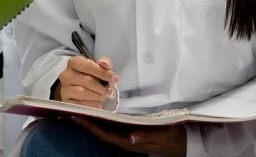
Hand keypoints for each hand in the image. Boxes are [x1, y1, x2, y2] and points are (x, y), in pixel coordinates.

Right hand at [54, 55, 117, 107]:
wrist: (77, 88)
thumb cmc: (90, 76)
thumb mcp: (98, 67)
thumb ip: (104, 63)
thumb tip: (104, 64)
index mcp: (74, 62)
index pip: (87, 66)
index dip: (102, 72)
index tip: (115, 79)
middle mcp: (66, 75)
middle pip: (86, 80)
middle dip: (101, 87)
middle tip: (110, 91)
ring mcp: (64, 89)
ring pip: (82, 93)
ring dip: (97, 96)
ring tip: (103, 97)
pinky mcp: (66, 102)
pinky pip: (80, 104)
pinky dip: (91, 105)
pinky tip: (97, 103)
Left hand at [72, 117, 186, 155]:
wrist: (183, 144)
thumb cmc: (173, 139)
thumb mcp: (163, 136)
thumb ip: (147, 137)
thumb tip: (131, 137)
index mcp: (130, 142)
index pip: (106, 135)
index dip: (91, 127)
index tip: (78, 117)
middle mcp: (127, 141)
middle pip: (102, 133)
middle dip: (87, 124)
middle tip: (72, 111)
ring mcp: (129, 139)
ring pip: (106, 131)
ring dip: (94, 122)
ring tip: (81, 111)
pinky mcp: (132, 135)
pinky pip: (114, 129)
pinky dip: (104, 122)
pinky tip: (99, 115)